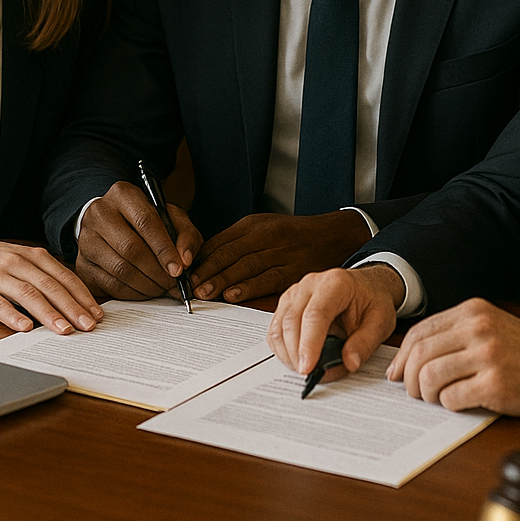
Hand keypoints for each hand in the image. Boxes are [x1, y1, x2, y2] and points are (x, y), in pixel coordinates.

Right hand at [0, 228, 103, 334]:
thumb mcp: (18, 259)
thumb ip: (41, 274)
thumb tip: (72, 299)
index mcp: (31, 255)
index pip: (64, 277)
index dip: (82, 296)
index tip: (97, 314)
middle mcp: (17, 262)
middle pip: (50, 286)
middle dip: (73, 308)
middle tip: (89, 327)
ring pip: (28, 295)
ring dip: (49, 314)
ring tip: (65, 330)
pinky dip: (13, 316)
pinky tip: (26, 328)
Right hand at [76, 181, 203, 300]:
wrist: (112, 224)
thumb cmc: (146, 221)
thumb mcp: (171, 217)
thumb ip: (185, 235)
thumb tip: (185, 261)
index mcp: (123, 194)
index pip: (145, 222)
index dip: (164, 249)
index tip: (179, 269)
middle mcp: (99, 213)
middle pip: (131, 249)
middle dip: (157, 272)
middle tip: (174, 284)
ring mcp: (86, 240)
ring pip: (120, 270)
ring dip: (147, 285)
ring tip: (163, 288)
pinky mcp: (82, 264)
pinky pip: (110, 285)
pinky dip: (133, 293)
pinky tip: (146, 291)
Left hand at [190, 210, 371, 302]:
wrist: (333, 236)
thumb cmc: (294, 235)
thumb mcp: (264, 228)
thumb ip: (237, 243)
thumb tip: (206, 261)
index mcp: (255, 224)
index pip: (221, 241)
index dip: (202, 258)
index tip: (186, 271)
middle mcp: (267, 236)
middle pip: (231, 253)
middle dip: (208, 271)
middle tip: (192, 286)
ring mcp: (281, 253)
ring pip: (246, 267)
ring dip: (223, 281)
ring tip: (205, 293)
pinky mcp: (294, 270)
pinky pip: (268, 280)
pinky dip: (249, 288)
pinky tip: (234, 296)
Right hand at [267, 263, 403, 381]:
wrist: (367, 286)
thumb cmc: (372, 301)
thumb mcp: (381, 322)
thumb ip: (365, 343)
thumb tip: (350, 363)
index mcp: (335, 284)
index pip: (315, 314)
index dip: (309, 344)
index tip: (308, 368)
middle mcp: (310, 284)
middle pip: (291, 321)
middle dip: (296, 354)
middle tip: (310, 376)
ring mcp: (295, 293)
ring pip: (279, 326)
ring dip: (288, 354)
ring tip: (307, 369)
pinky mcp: (287, 304)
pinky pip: (275, 329)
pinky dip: (282, 349)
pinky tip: (297, 359)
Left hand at [386, 299, 519, 414]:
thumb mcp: (490, 327)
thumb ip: (455, 334)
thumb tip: (410, 359)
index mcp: (472, 312)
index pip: (420, 332)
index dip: (402, 356)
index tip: (396, 373)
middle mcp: (478, 329)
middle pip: (420, 354)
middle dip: (408, 378)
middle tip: (412, 392)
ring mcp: (487, 357)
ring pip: (430, 377)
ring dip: (426, 394)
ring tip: (435, 399)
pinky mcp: (496, 385)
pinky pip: (452, 398)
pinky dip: (448, 404)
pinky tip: (459, 402)